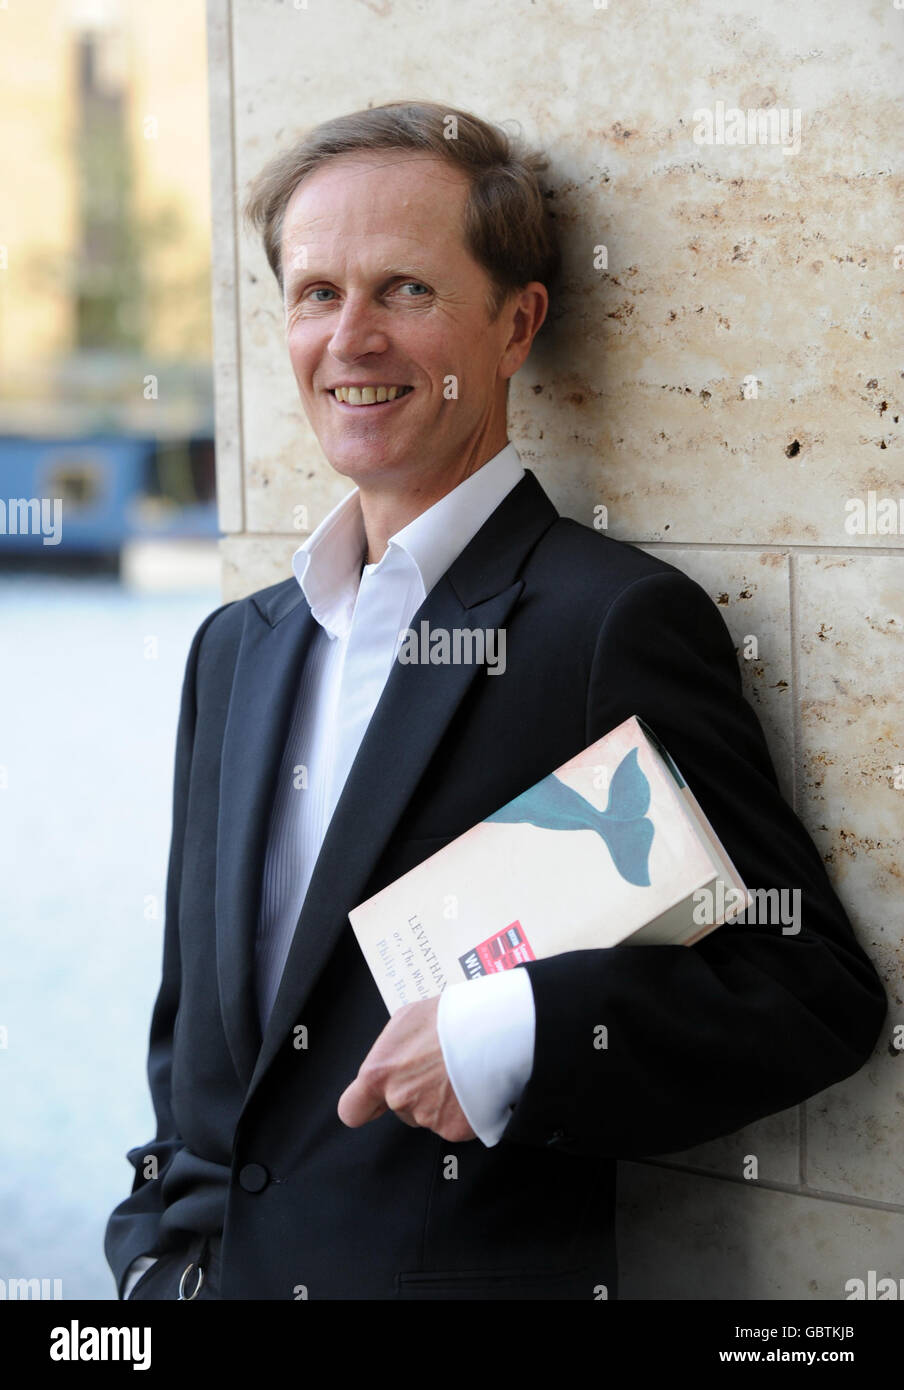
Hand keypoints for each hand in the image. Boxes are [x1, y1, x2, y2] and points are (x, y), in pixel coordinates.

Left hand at [337, 997, 476, 1141]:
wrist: (493, 1031)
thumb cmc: (450, 1017)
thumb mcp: (407, 1019)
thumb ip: (391, 1048)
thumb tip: (393, 1058)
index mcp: (379, 1073)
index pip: (351, 1110)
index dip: (364, 1107)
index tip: (373, 1103)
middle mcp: (400, 1100)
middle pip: (400, 1108)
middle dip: (416, 1092)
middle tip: (438, 1067)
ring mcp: (428, 1118)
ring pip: (429, 1115)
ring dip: (441, 1099)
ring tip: (460, 1071)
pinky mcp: (456, 1129)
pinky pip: (455, 1123)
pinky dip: (464, 1110)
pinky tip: (473, 1086)